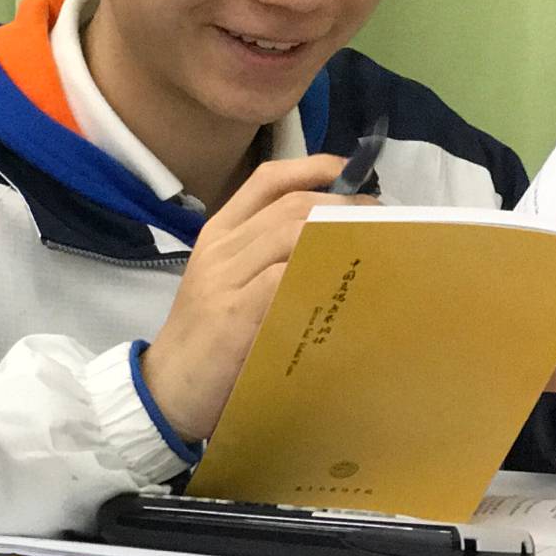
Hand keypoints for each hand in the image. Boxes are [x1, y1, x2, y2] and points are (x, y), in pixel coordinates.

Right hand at [142, 155, 377, 443]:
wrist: (168, 388)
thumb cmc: (209, 338)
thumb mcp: (230, 286)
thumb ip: (269, 260)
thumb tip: (338, 242)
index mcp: (219, 233)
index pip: (266, 180)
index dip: (314, 167)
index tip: (355, 172)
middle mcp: (220, 248)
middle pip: (291, 204)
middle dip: (346, 207)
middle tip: (386, 223)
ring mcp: (224, 279)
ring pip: (291, 234)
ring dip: (342, 237)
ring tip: (377, 250)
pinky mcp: (233, 314)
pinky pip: (284, 279)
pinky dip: (320, 274)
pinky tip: (348, 286)